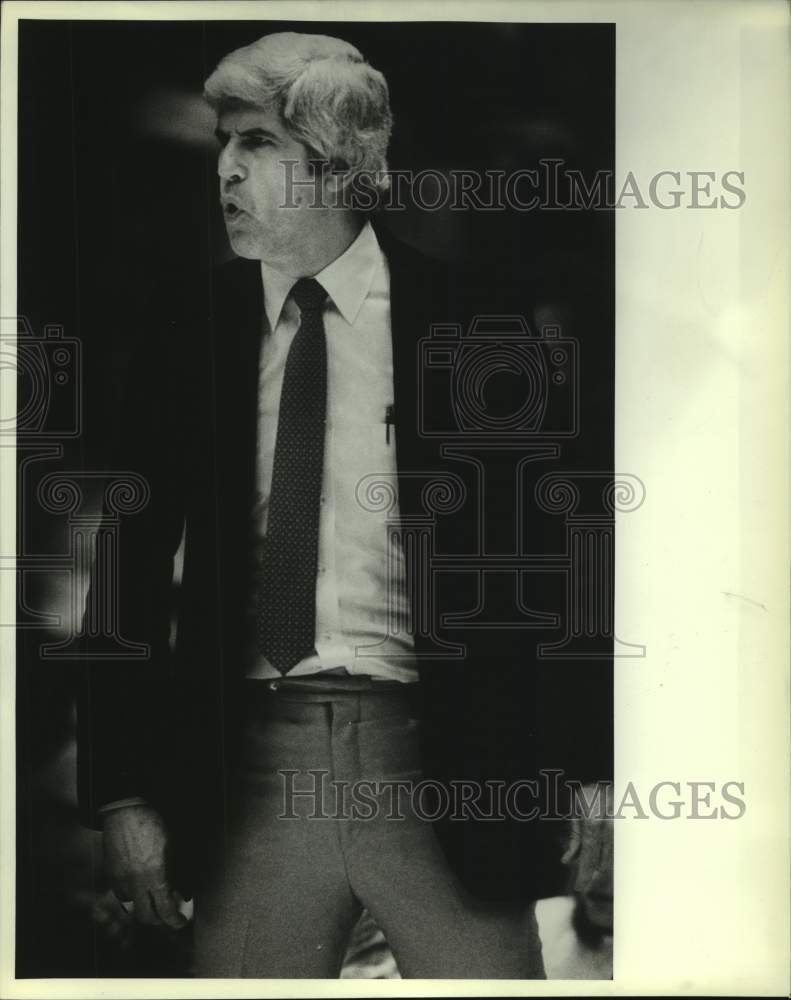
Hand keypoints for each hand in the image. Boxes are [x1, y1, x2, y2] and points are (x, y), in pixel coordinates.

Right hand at [102, 804, 186, 929]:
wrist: (126, 811)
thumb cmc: (154, 825)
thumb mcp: (174, 848)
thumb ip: (180, 874)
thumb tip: (185, 895)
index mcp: (155, 875)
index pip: (165, 911)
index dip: (175, 921)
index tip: (181, 922)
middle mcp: (136, 883)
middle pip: (147, 917)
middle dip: (160, 920)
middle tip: (169, 914)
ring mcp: (120, 881)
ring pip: (132, 909)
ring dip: (144, 909)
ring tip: (155, 902)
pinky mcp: (111, 876)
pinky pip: (121, 896)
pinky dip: (132, 898)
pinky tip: (140, 888)